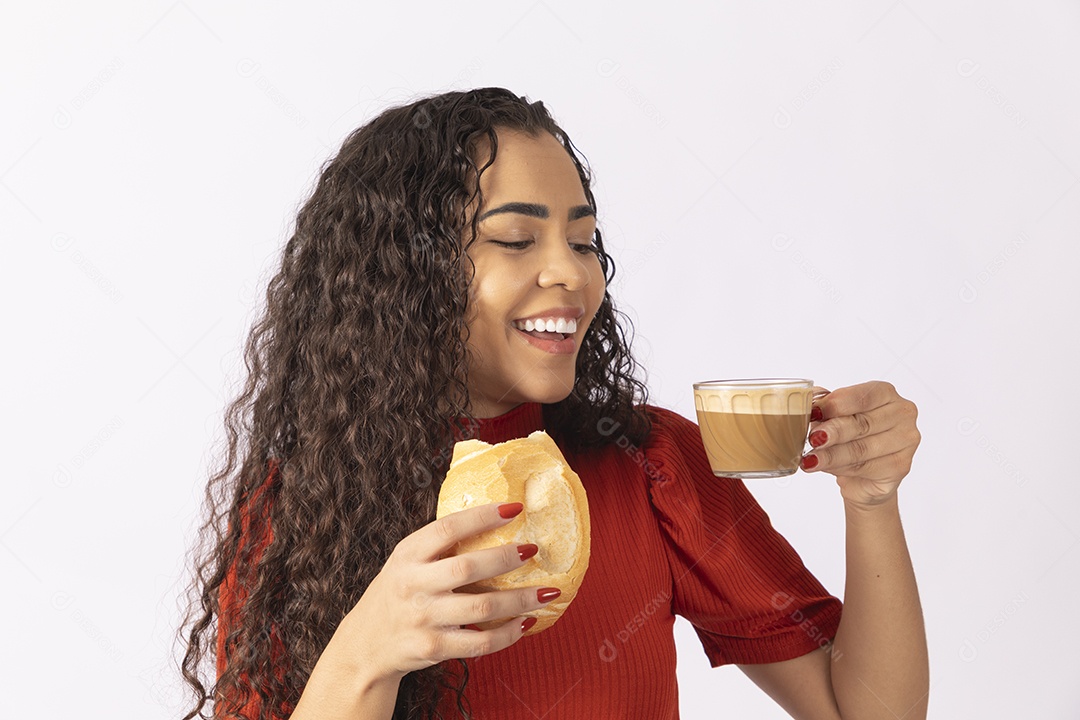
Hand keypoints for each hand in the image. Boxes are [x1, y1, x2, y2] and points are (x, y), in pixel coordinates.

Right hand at [335, 502, 555, 681]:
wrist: (366, 643)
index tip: (514, 508)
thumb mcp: (407, 560)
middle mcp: (414, 585)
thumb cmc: (399, 592)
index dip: (482, 517)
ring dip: (520, 599)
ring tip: (547, 592)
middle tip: (533, 550)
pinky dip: (508, 634)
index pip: (447, 529)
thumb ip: (439, 544)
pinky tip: (526, 623)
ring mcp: (424, 619)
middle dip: (505, 558)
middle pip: (467, 568)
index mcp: (408, 555)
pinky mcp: (434, 648)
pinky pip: (480, 643)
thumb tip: (494, 516)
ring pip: (482, 607)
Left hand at [800, 381, 920, 507]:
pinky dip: (840, 468)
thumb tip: (806, 400)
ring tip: (810, 459)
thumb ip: (822, 404)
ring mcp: (906, 440)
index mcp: (885, 392)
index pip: (861, 396)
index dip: (835, 405)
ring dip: (831, 455)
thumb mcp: (832, 415)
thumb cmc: (848, 436)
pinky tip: (825, 467)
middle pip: (862, 423)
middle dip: (832, 432)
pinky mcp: (901, 466)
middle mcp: (901, 413)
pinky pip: (866, 467)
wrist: (862, 475)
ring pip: (862, 448)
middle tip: (811, 439)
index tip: (813, 414)